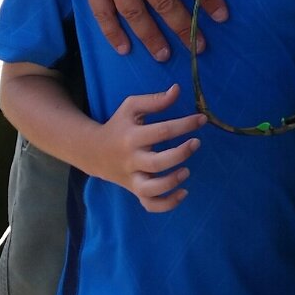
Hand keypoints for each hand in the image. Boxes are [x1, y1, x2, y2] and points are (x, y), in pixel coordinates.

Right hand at [89, 84, 206, 212]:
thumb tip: (177, 90)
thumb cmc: (118, 125)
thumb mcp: (131, 107)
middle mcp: (132, 160)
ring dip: (171, 182)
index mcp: (132, 137)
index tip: (202, 119)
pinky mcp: (135, 190)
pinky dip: (167, 204)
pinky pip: (149, 204)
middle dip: (180, 153)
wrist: (93, 152)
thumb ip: (154, 100)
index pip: (162, 131)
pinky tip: (183, 192)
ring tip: (186, 171)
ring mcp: (132, 178)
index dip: (185, 125)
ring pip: (151, 189)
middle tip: (196, 143)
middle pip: (157, 163)